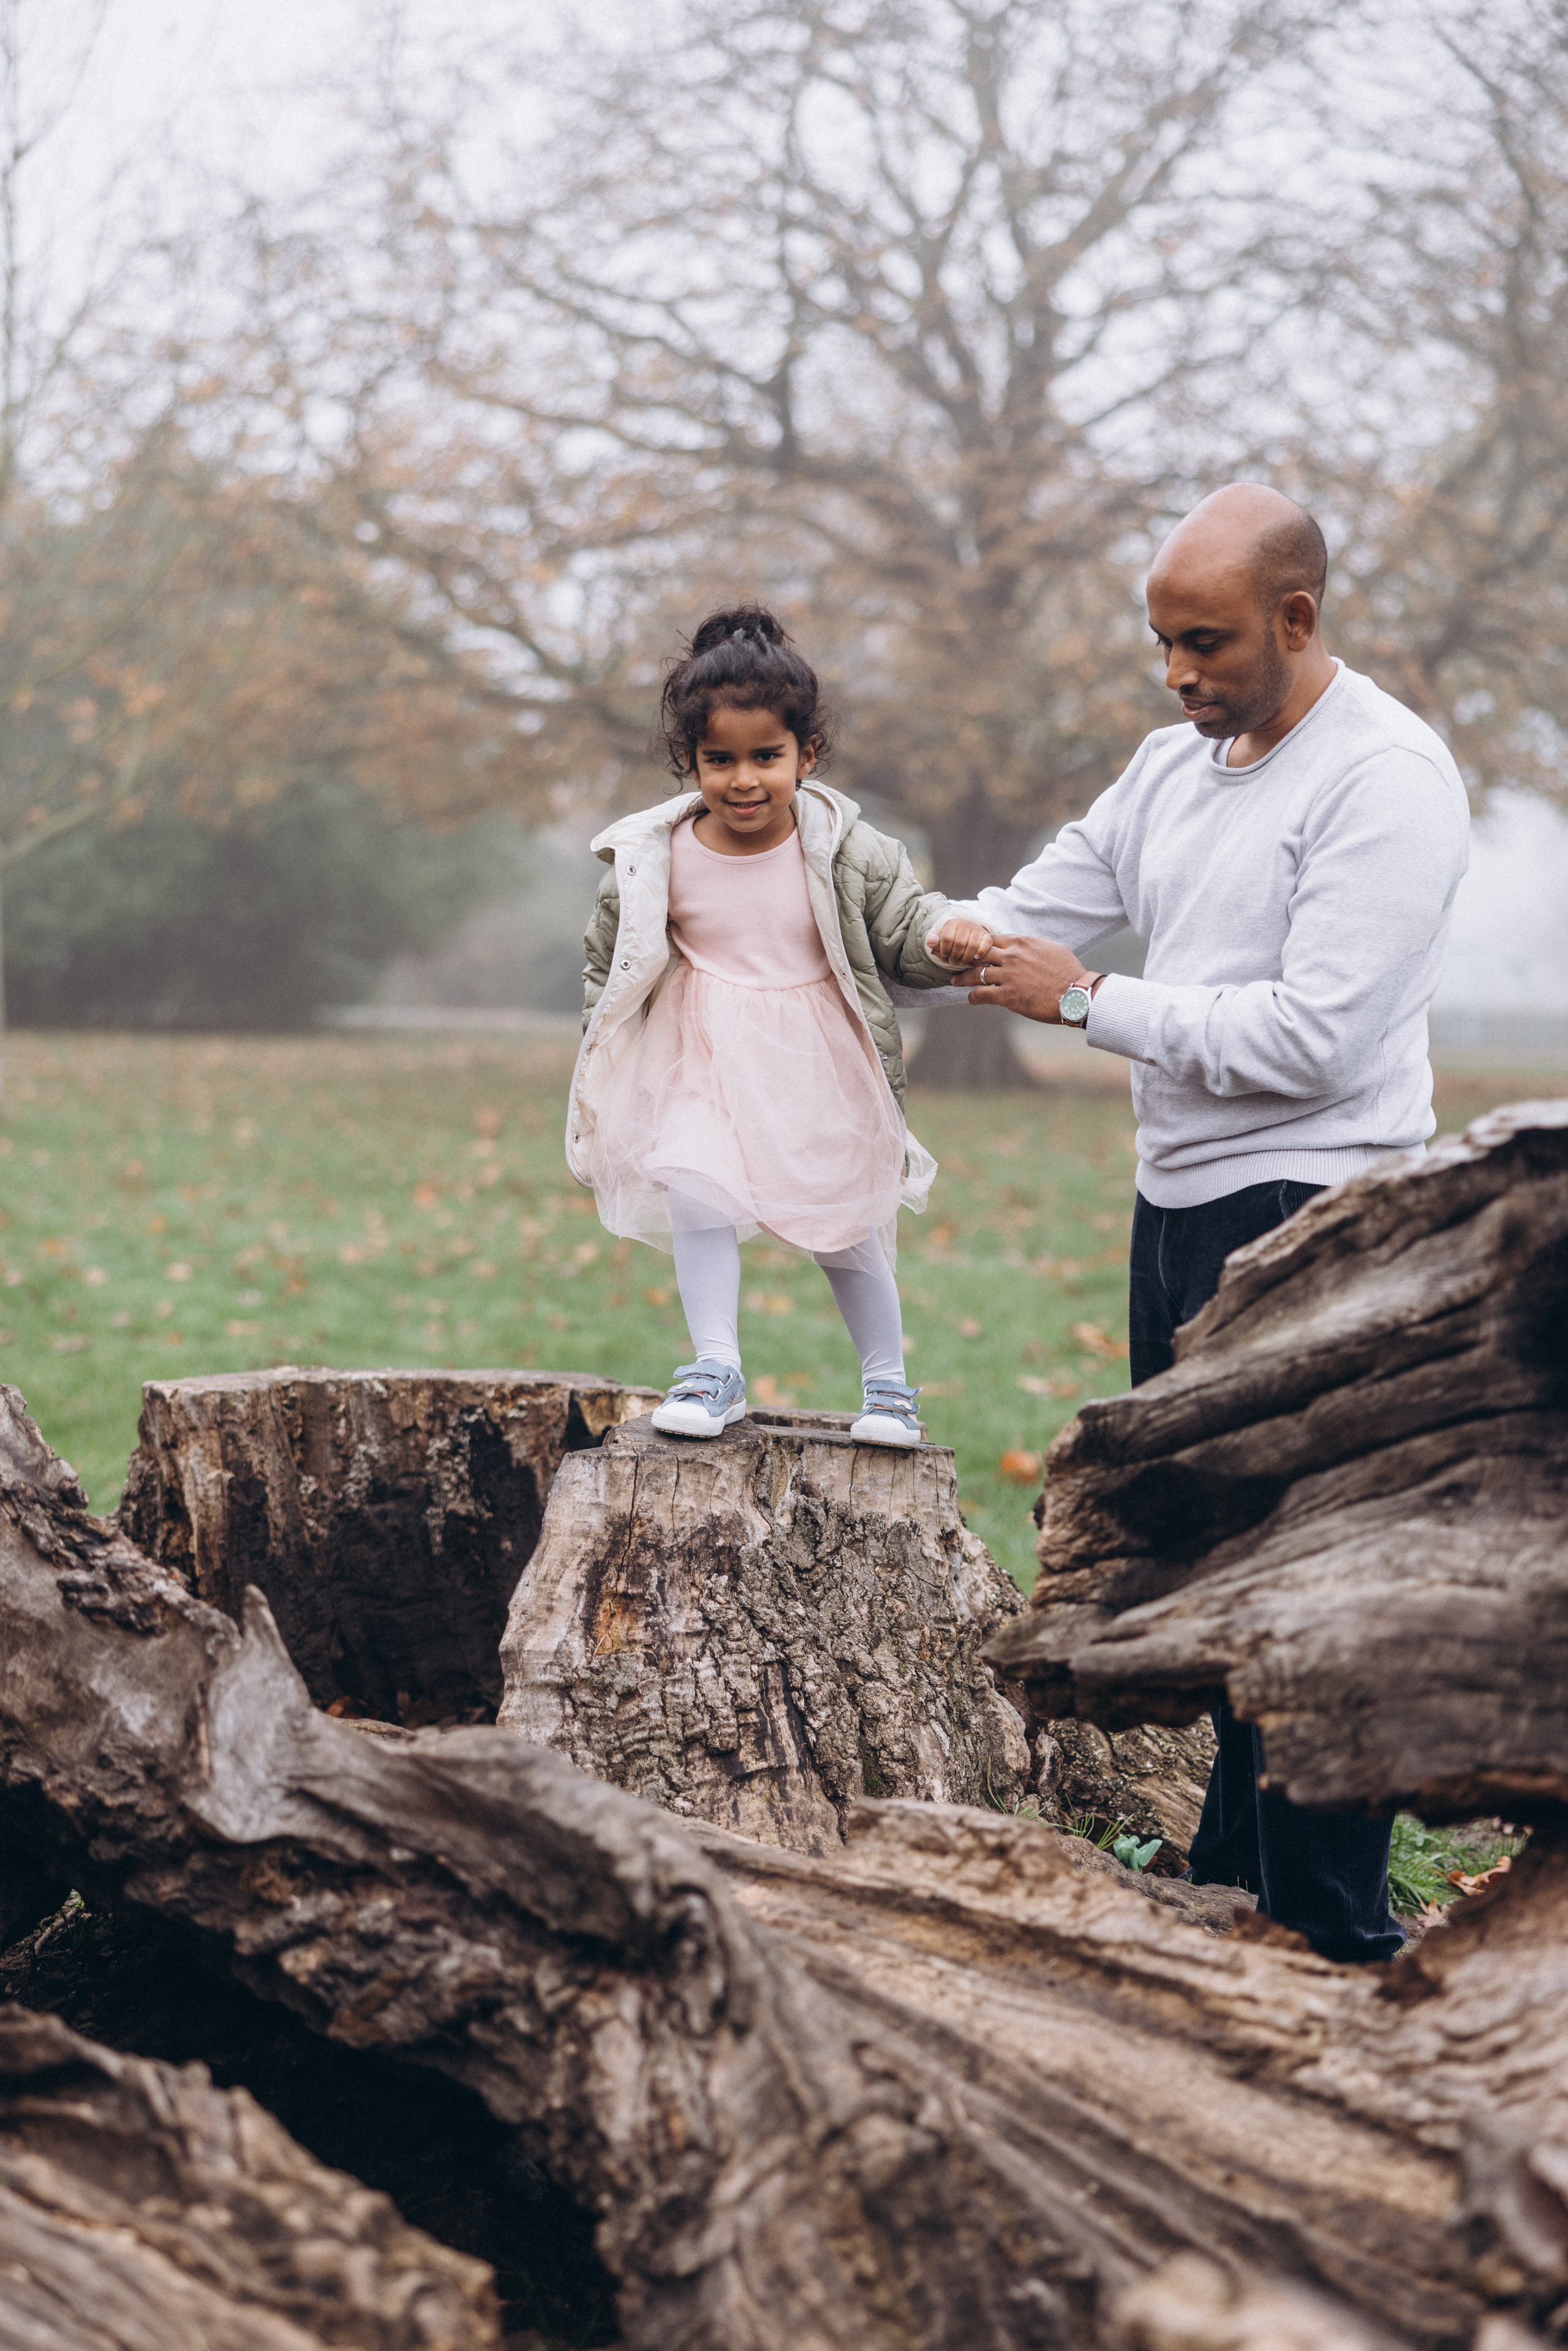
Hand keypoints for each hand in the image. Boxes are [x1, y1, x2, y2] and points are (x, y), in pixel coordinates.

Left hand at [929, 915, 993, 968]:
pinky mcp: (987, 936)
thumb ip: (936, 943)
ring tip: (962, 961)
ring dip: (966, 957)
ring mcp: (977, 929)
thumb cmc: (953, 944)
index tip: (945, 955)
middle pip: (959, 943)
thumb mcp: (942, 944)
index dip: (945, 950)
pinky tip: (975, 958)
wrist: (969, 940)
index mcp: (952, 923)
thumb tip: (930, 940)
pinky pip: (985, 944)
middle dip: (955, 956)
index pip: (947, 937)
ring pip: (972, 945)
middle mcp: (965, 923)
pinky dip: (980, 953)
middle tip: (954, 961)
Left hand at [951, 933, 1091, 1023]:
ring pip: (975, 974)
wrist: (1076, 994)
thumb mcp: (1052, 948)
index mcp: (1022, 942)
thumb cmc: (1069, 972)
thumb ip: (1033, 945)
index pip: (990, 938)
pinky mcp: (1007, 996)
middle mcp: (1011, 956)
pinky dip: (973, 996)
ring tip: (954, 981)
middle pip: (977, 953)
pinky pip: (981, 994)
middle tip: (950, 959)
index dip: (977, 943)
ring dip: (962, 978)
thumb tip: (1024, 945)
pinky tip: (971, 998)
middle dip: (961, 955)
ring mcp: (1007, 976)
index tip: (969, 947)